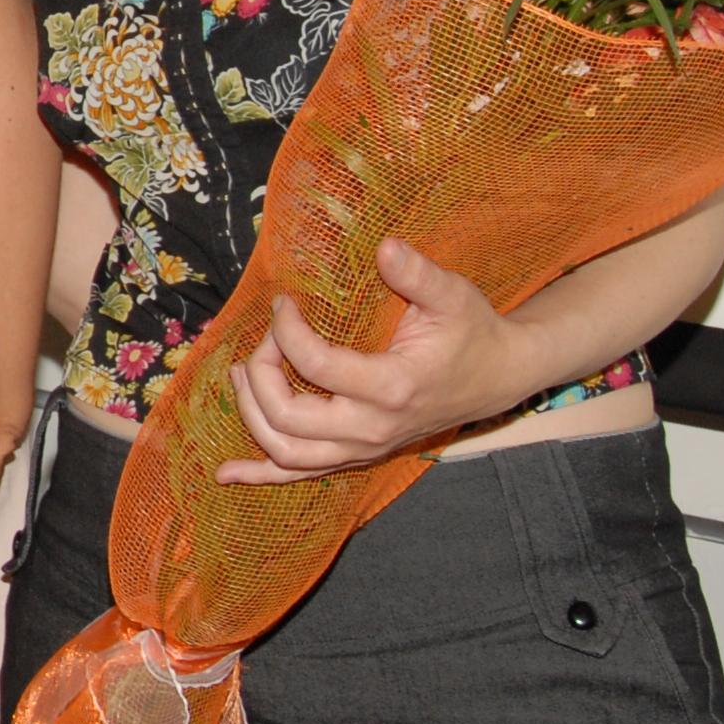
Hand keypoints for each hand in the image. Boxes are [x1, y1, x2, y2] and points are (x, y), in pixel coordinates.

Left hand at [219, 236, 518, 481]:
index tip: (283, 303)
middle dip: (261, 374)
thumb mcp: (453, 295)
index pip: (316, 366)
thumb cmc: (471, 332)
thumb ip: (418, 273)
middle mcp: (372, 428)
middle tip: (265, 340)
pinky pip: (301, 476)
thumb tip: (385, 246)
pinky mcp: (358, 455)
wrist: (496, 378)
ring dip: (252, 414)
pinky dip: (260, 475)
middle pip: (288, 417)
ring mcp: (363, 449)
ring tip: (242, 375)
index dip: (286, 331)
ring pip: (287, 453)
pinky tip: (226, 473)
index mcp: (392, 387)